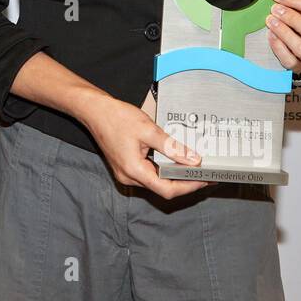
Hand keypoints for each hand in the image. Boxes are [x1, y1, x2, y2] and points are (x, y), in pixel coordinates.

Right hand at [78, 92, 210, 198]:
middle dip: (185, 182)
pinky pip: (149, 175)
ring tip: (194, 168)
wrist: (94, 111)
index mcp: (134, 170)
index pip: (167, 189)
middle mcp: (128, 177)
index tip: (205, 180)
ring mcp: (126, 174)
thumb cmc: (116, 117)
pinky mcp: (126, 168)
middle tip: (205, 174)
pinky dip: (164, 171)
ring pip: (156, 183)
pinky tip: (174, 162)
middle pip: (163, 189)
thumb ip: (172, 147)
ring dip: (175, 177)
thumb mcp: (148, 130)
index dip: (189, 187)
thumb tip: (193, 160)